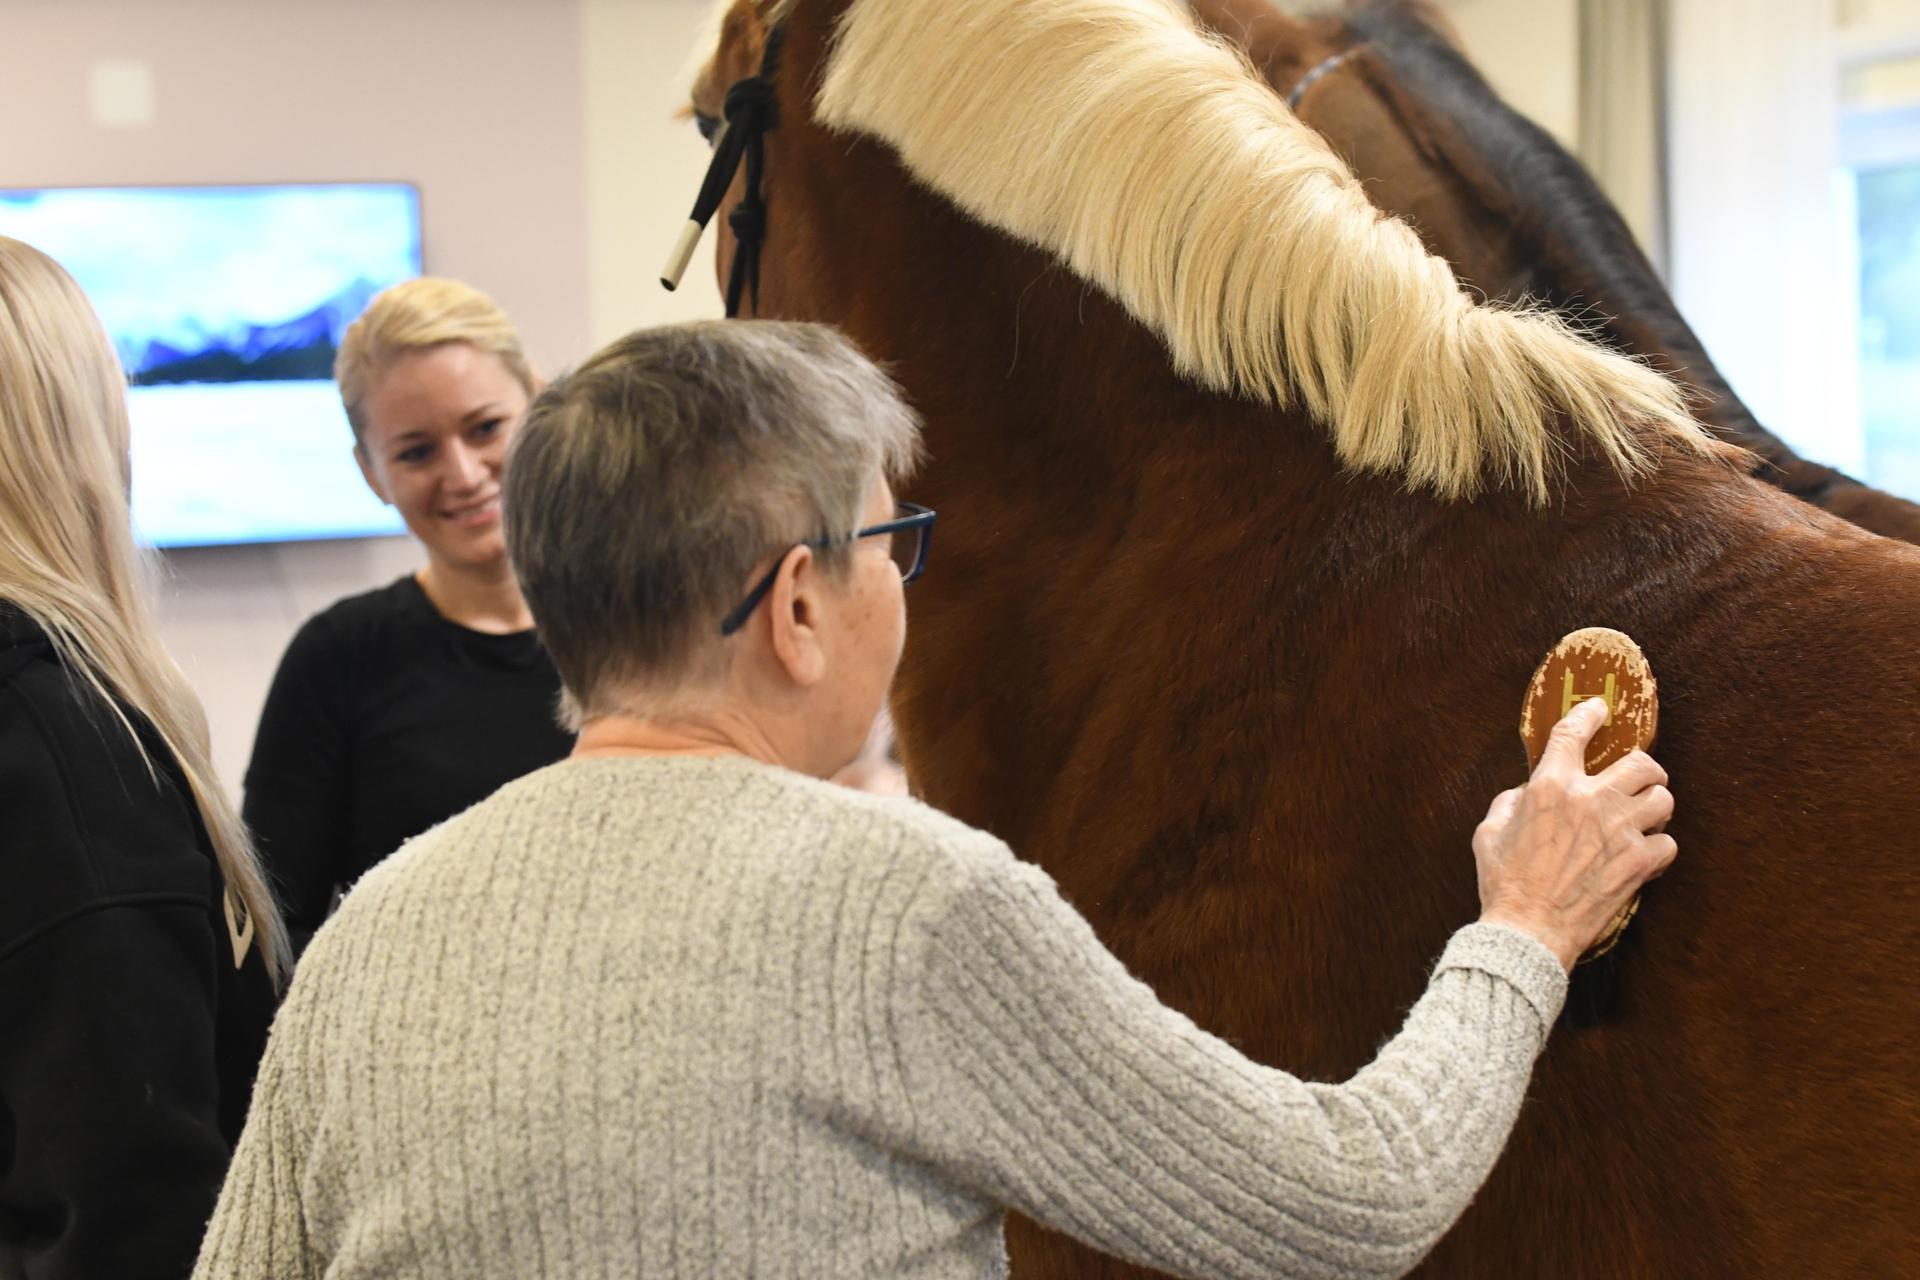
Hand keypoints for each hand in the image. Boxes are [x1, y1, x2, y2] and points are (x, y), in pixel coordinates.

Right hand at [1472, 698, 1677, 970]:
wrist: (1528, 929)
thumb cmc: (1504, 882)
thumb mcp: (1489, 832)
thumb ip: (1511, 802)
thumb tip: (1527, 794)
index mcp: (1550, 787)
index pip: (1574, 733)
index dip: (1590, 714)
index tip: (1600, 709)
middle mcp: (1590, 801)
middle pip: (1643, 763)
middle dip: (1644, 768)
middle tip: (1637, 780)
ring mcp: (1619, 831)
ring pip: (1664, 799)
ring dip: (1654, 806)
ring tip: (1642, 817)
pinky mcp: (1638, 863)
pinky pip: (1668, 843)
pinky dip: (1657, 847)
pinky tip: (1642, 855)